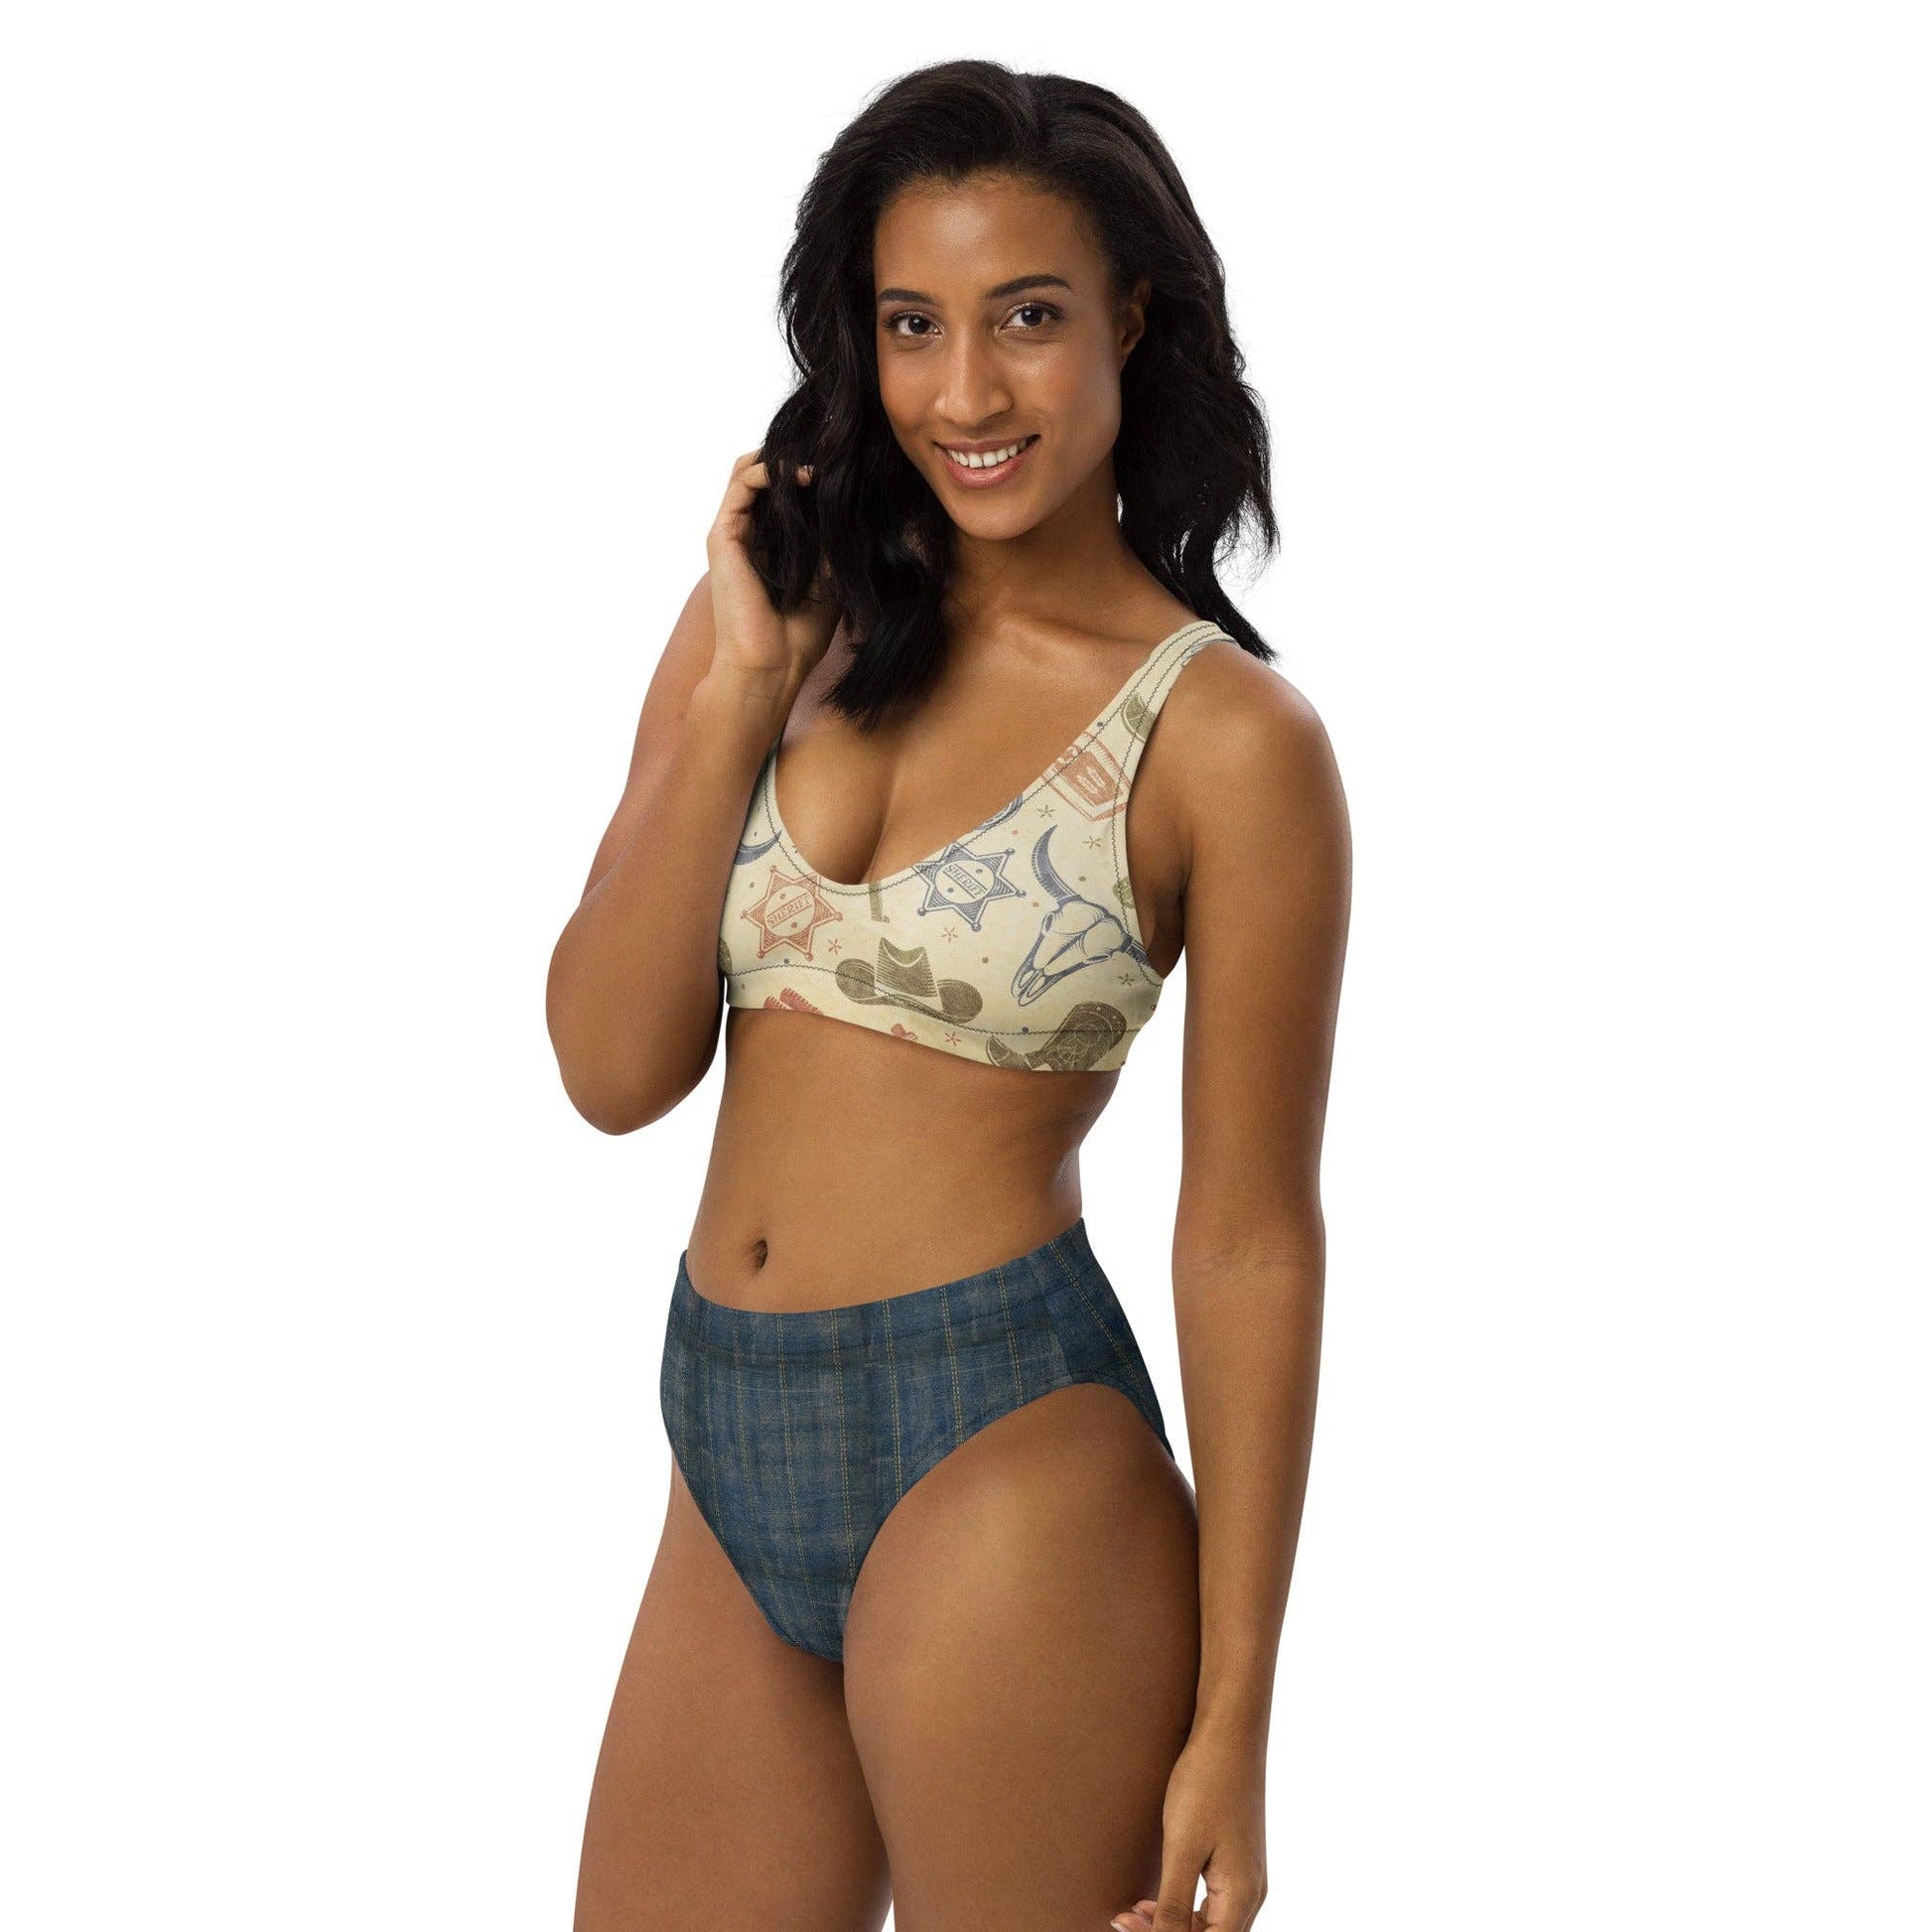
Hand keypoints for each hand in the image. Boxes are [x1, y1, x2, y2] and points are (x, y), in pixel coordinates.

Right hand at [705, 445, 839, 686]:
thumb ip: (835, 540)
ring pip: (748, 471)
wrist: (772, 666)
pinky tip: (803, 474)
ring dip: (783, 457)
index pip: (783, 492)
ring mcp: (732, 534)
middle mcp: (748, 534)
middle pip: (764, 475)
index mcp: (771, 544)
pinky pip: (741, 485)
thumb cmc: (801, 634)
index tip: (842, 464)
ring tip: (818, 457)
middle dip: (794, 456)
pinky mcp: (722, 537)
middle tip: (830, 451)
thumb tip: (858, 501)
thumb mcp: (831, 576)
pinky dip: (770, 470)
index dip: (808, 471)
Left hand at [1110, 1722, 1267, 1931]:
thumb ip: (1174, 1904)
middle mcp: (1250, 1894)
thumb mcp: (1182, 1848)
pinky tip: (1154, 1898)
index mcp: (1241, 1896)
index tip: (1127, 1927)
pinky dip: (1182, 1907)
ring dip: (1172, 1925)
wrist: (1229, 1734)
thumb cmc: (1206, 1785)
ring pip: (1210, 1924)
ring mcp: (1246, 1877)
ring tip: (1133, 1912)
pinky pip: (1211, 1902)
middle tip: (1122, 1920)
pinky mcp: (1236, 1860)